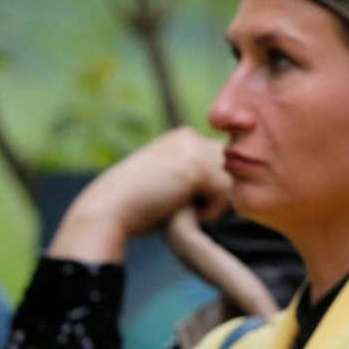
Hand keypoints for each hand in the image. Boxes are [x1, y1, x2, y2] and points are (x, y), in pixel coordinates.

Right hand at [49, 128, 232, 264]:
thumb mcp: (175, 183)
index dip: (213, 190)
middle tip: (183, 205)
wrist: (108, 212)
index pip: (224, 164)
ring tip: (181, 207)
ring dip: (213, 205)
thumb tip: (240, 184)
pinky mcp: (197, 166)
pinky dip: (209, 213)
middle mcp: (190, 136)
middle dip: (216, 196)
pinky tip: (180, 210)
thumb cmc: (141, 208)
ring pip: (233, 184)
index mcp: (183, 137)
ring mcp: (194, 148)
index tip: (183, 200)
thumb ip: (203, 178)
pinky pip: (226, 196)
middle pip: (234, 172)